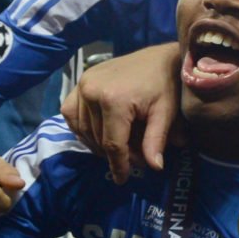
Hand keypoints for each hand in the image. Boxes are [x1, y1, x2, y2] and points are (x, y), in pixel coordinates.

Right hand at [62, 43, 183, 181]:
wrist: (159, 57)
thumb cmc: (166, 84)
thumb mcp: (166, 112)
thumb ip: (156, 140)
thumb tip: (155, 167)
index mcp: (113, 100)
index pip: (112, 143)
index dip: (118, 165)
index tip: (122, 180)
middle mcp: (91, 92)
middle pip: (98, 139)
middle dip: (115, 154)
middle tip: (135, 159)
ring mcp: (82, 85)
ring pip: (83, 130)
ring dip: (98, 143)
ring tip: (122, 146)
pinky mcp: (79, 83)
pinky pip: (71, 114)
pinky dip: (83, 128)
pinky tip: (100, 132)